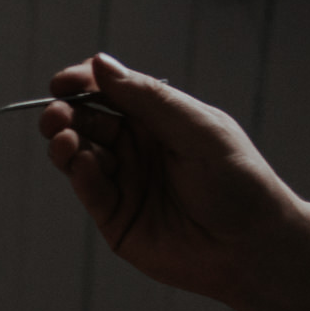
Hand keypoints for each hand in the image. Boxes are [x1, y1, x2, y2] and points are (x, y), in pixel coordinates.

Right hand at [41, 54, 305, 310]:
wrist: (253, 247)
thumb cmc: (238, 182)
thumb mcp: (198, 128)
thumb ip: (149, 98)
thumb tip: (101, 63)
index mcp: (160, 119)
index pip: (112, 92)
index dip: (84, 84)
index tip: (63, 82)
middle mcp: (138, 148)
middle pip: (89, 121)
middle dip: (67, 114)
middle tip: (56, 115)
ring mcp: (126, 183)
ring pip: (82, 155)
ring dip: (66, 144)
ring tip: (63, 139)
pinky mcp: (117, 220)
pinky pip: (91, 191)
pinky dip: (81, 175)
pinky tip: (83, 164)